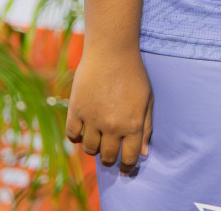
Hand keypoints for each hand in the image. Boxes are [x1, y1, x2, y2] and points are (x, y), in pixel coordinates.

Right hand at [66, 46, 152, 174]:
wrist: (111, 52)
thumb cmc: (134, 74)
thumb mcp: (147, 100)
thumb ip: (146, 127)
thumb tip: (142, 153)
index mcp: (133, 125)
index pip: (129, 158)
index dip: (127, 167)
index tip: (125, 169)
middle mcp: (112, 126)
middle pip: (107, 157)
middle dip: (110, 159)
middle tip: (110, 155)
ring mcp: (92, 120)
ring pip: (89, 149)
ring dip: (94, 148)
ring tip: (98, 140)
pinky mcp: (76, 111)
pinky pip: (73, 135)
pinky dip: (77, 137)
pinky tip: (83, 131)